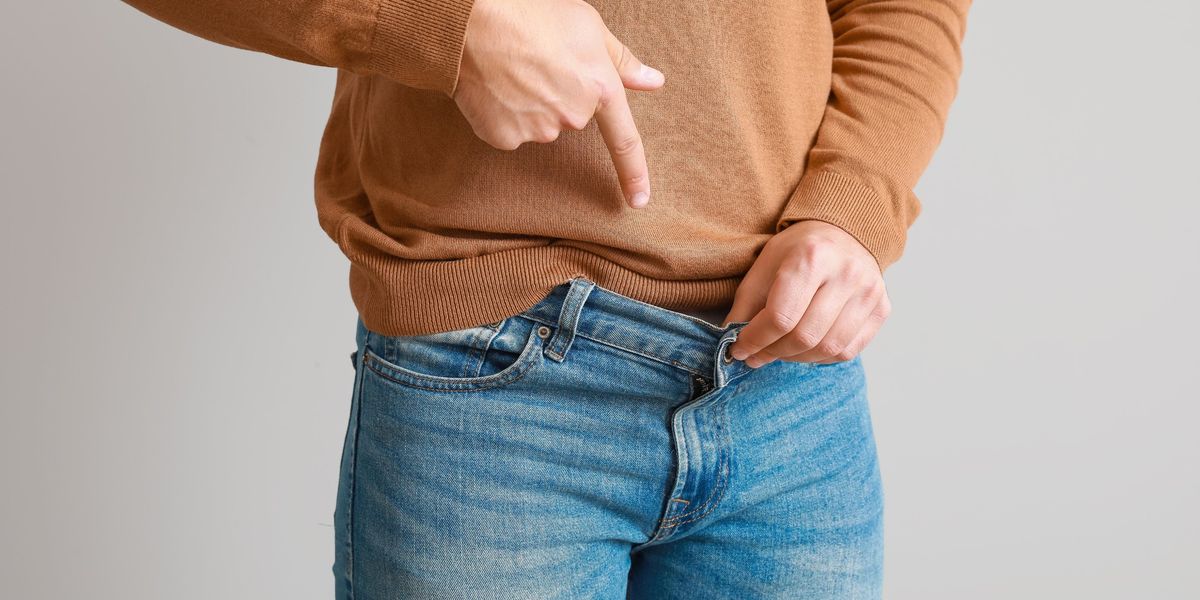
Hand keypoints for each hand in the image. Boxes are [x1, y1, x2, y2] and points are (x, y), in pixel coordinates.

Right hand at [452, 0, 664, 207]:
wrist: (474, 24)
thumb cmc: (532, 15)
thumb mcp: (588, 27)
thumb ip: (622, 60)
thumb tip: (654, 81)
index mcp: (600, 89)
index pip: (624, 141)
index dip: (634, 174)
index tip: (640, 201)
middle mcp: (573, 117)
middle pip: (570, 117)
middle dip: (560, 95)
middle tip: (538, 62)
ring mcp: (538, 131)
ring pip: (539, 124)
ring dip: (530, 104)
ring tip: (512, 69)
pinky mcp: (505, 138)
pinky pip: (510, 131)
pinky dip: (503, 113)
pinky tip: (494, 86)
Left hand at [722, 220, 891, 365]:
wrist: (844, 233)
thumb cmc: (800, 250)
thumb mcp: (764, 265)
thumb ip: (746, 306)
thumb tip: (733, 346)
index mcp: (812, 257)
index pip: (780, 317)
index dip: (755, 340)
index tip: (739, 349)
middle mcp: (846, 274)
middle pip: (804, 336)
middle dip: (773, 352)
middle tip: (756, 355)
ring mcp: (869, 292)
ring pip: (828, 348)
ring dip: (796, 358)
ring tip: (779, 351)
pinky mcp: (882, 308)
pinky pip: (848, 350)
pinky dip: (821, 357)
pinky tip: (805, 348)